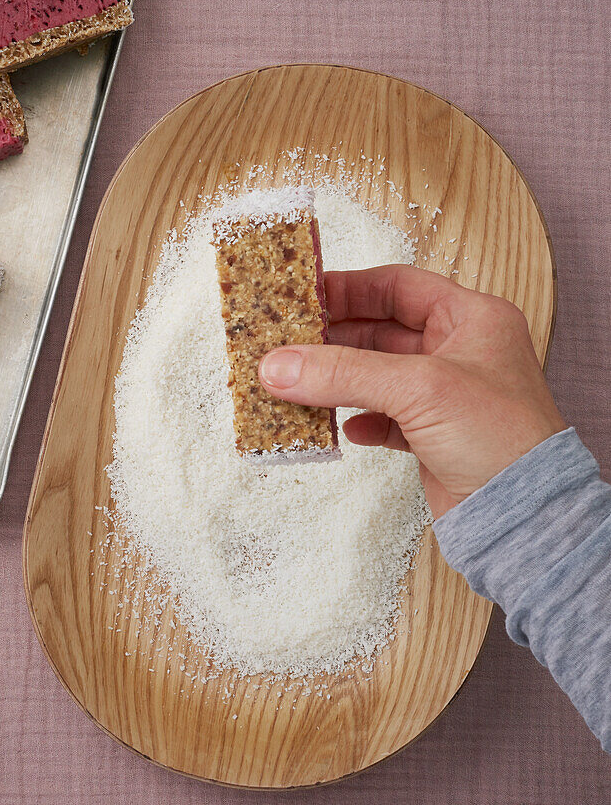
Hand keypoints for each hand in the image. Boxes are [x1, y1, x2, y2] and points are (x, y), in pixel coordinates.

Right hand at [258, 265, 565, 517]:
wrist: (526, 518)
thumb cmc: (504, 439)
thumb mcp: (418, 388)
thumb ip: (343, 372)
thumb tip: (279, 365)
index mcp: (472, 318)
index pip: (397, 286)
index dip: (348, 288)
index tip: (302, 296)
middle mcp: (460, 351)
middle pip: (380, 331)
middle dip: (332, 340)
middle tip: (286, 343)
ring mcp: (446, 396)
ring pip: (377, 376)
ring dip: (338, 381)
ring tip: (297, 384)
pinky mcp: (434, 437)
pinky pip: (384, 418)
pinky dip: (359, 420)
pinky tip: (340, 427)